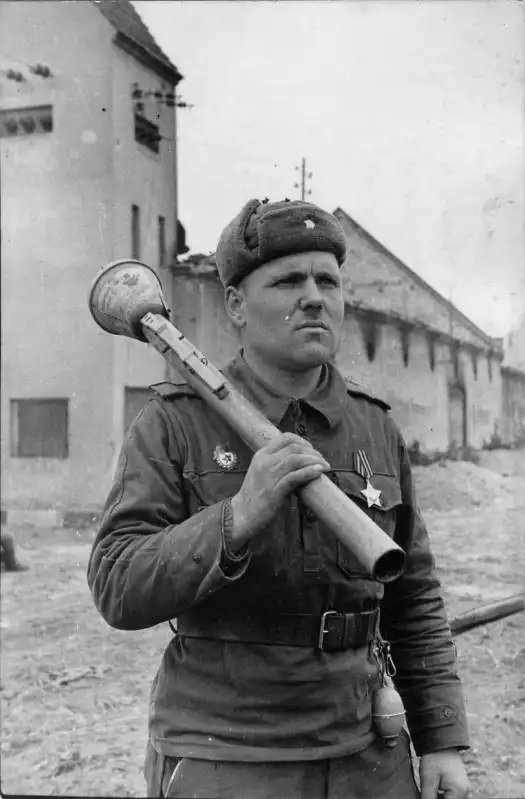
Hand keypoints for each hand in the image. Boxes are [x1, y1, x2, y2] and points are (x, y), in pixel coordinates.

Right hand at [230, 433, 329, 548]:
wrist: (242, 514)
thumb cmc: (255, 495)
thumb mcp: (263, 472)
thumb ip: (278, 464)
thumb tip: (301, 461)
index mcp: (261, 455)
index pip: (285, 438)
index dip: (302, 441)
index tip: (311, 449)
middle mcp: (264, 462)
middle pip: (294, 447)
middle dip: (312, 451)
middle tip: (322, 459)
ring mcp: (269, 476)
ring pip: (295, 459)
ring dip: (314, 460)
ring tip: (325, 466)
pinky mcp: (274, 490)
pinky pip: (295, 477)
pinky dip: (309, 472)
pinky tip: (319, 471)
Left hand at [419, 750, 469, 798]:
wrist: (442, 741)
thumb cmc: (435, 758)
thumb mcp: (428, 779)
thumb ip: (428, 797)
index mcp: (458, 792)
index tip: (427, 796)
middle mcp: (465, 792)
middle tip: (428, 791)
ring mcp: (465, 789)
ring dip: (441, 798)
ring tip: (431, 789)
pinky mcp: (461, 785)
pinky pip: (453, 796)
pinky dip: (444, 795)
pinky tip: (435, 790)